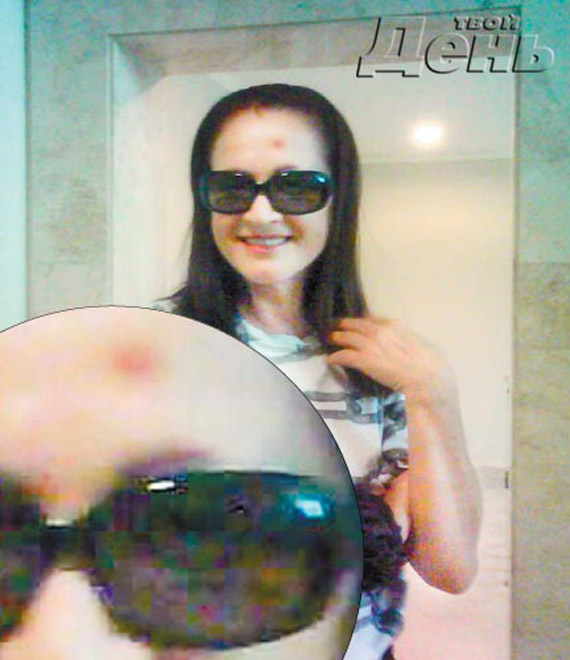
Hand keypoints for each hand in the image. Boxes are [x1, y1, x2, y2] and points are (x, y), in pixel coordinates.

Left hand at [327, 317, 454, 403]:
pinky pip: (343, 356)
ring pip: (346, 337)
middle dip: (345, 325)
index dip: (363, 322)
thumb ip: (408, 339)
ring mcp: (369, 345)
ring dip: (337, 338)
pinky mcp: (362, 360)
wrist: (425, 377)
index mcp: (394, 325)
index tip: (358, 324)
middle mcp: (379, 331)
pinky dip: (335, 357)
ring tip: (331, 339)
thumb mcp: (420, 342)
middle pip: (356, 325)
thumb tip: (406, 342)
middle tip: (338, 327)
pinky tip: (330, 360)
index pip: (372, 320)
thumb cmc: (430, 363)